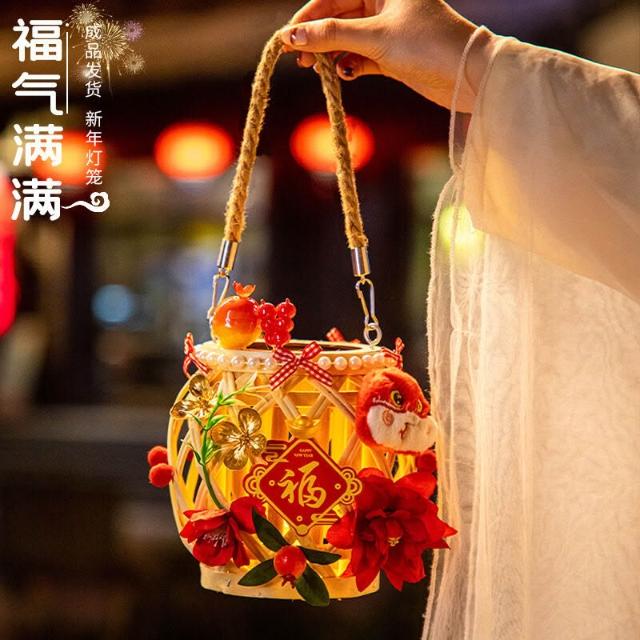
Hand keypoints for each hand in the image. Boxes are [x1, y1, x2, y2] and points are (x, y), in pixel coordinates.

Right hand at [280, 0, 493, 112]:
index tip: (286, 39)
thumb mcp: (375, 37)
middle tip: (297, 59)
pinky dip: (351, 66)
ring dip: (332, 54)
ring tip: (316, 69)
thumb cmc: (427, 45)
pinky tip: (345, 74)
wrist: (468, 76)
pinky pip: (362, 57)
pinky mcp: (394, 56)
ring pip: (349, 39)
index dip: (308, 17)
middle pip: (338, 16)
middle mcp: (385, 4)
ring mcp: (389, 30)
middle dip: (318, 38)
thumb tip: (292, 37)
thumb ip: (332, 35)